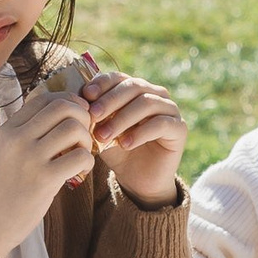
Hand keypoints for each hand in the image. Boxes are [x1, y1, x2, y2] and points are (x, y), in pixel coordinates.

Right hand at [0, 80, 95, 257]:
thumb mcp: (3, 154)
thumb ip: (24, 135)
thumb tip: (59, 117)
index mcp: (7, 130)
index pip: (44, 98)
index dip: (68, 103)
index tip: (75, 119)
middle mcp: (17, 138)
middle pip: (63, 106)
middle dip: (82, 118)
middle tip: (83, 137)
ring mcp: (30, 158)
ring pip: (74, 128)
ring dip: (86, 140)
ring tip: (80, 156)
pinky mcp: (43, 180)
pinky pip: (80, 157)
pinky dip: (88, 162)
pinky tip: (79, 172)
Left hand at [83, 66, 186, 205]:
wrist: (137, 180)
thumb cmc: (117, 151)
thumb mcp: (100, 129)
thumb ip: (93, 113)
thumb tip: (78, 97)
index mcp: (135, 89)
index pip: (118, 77)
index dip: (102, 84)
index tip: (86, 96)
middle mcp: (155, 94)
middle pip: (133, 86)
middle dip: (110, 101)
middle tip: (92, 116)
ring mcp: (170, 109)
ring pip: (147, 103)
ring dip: (122, 118)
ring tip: (103, 136)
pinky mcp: (179, 128)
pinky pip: (161, 123)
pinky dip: (140, 132)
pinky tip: (125, 144)